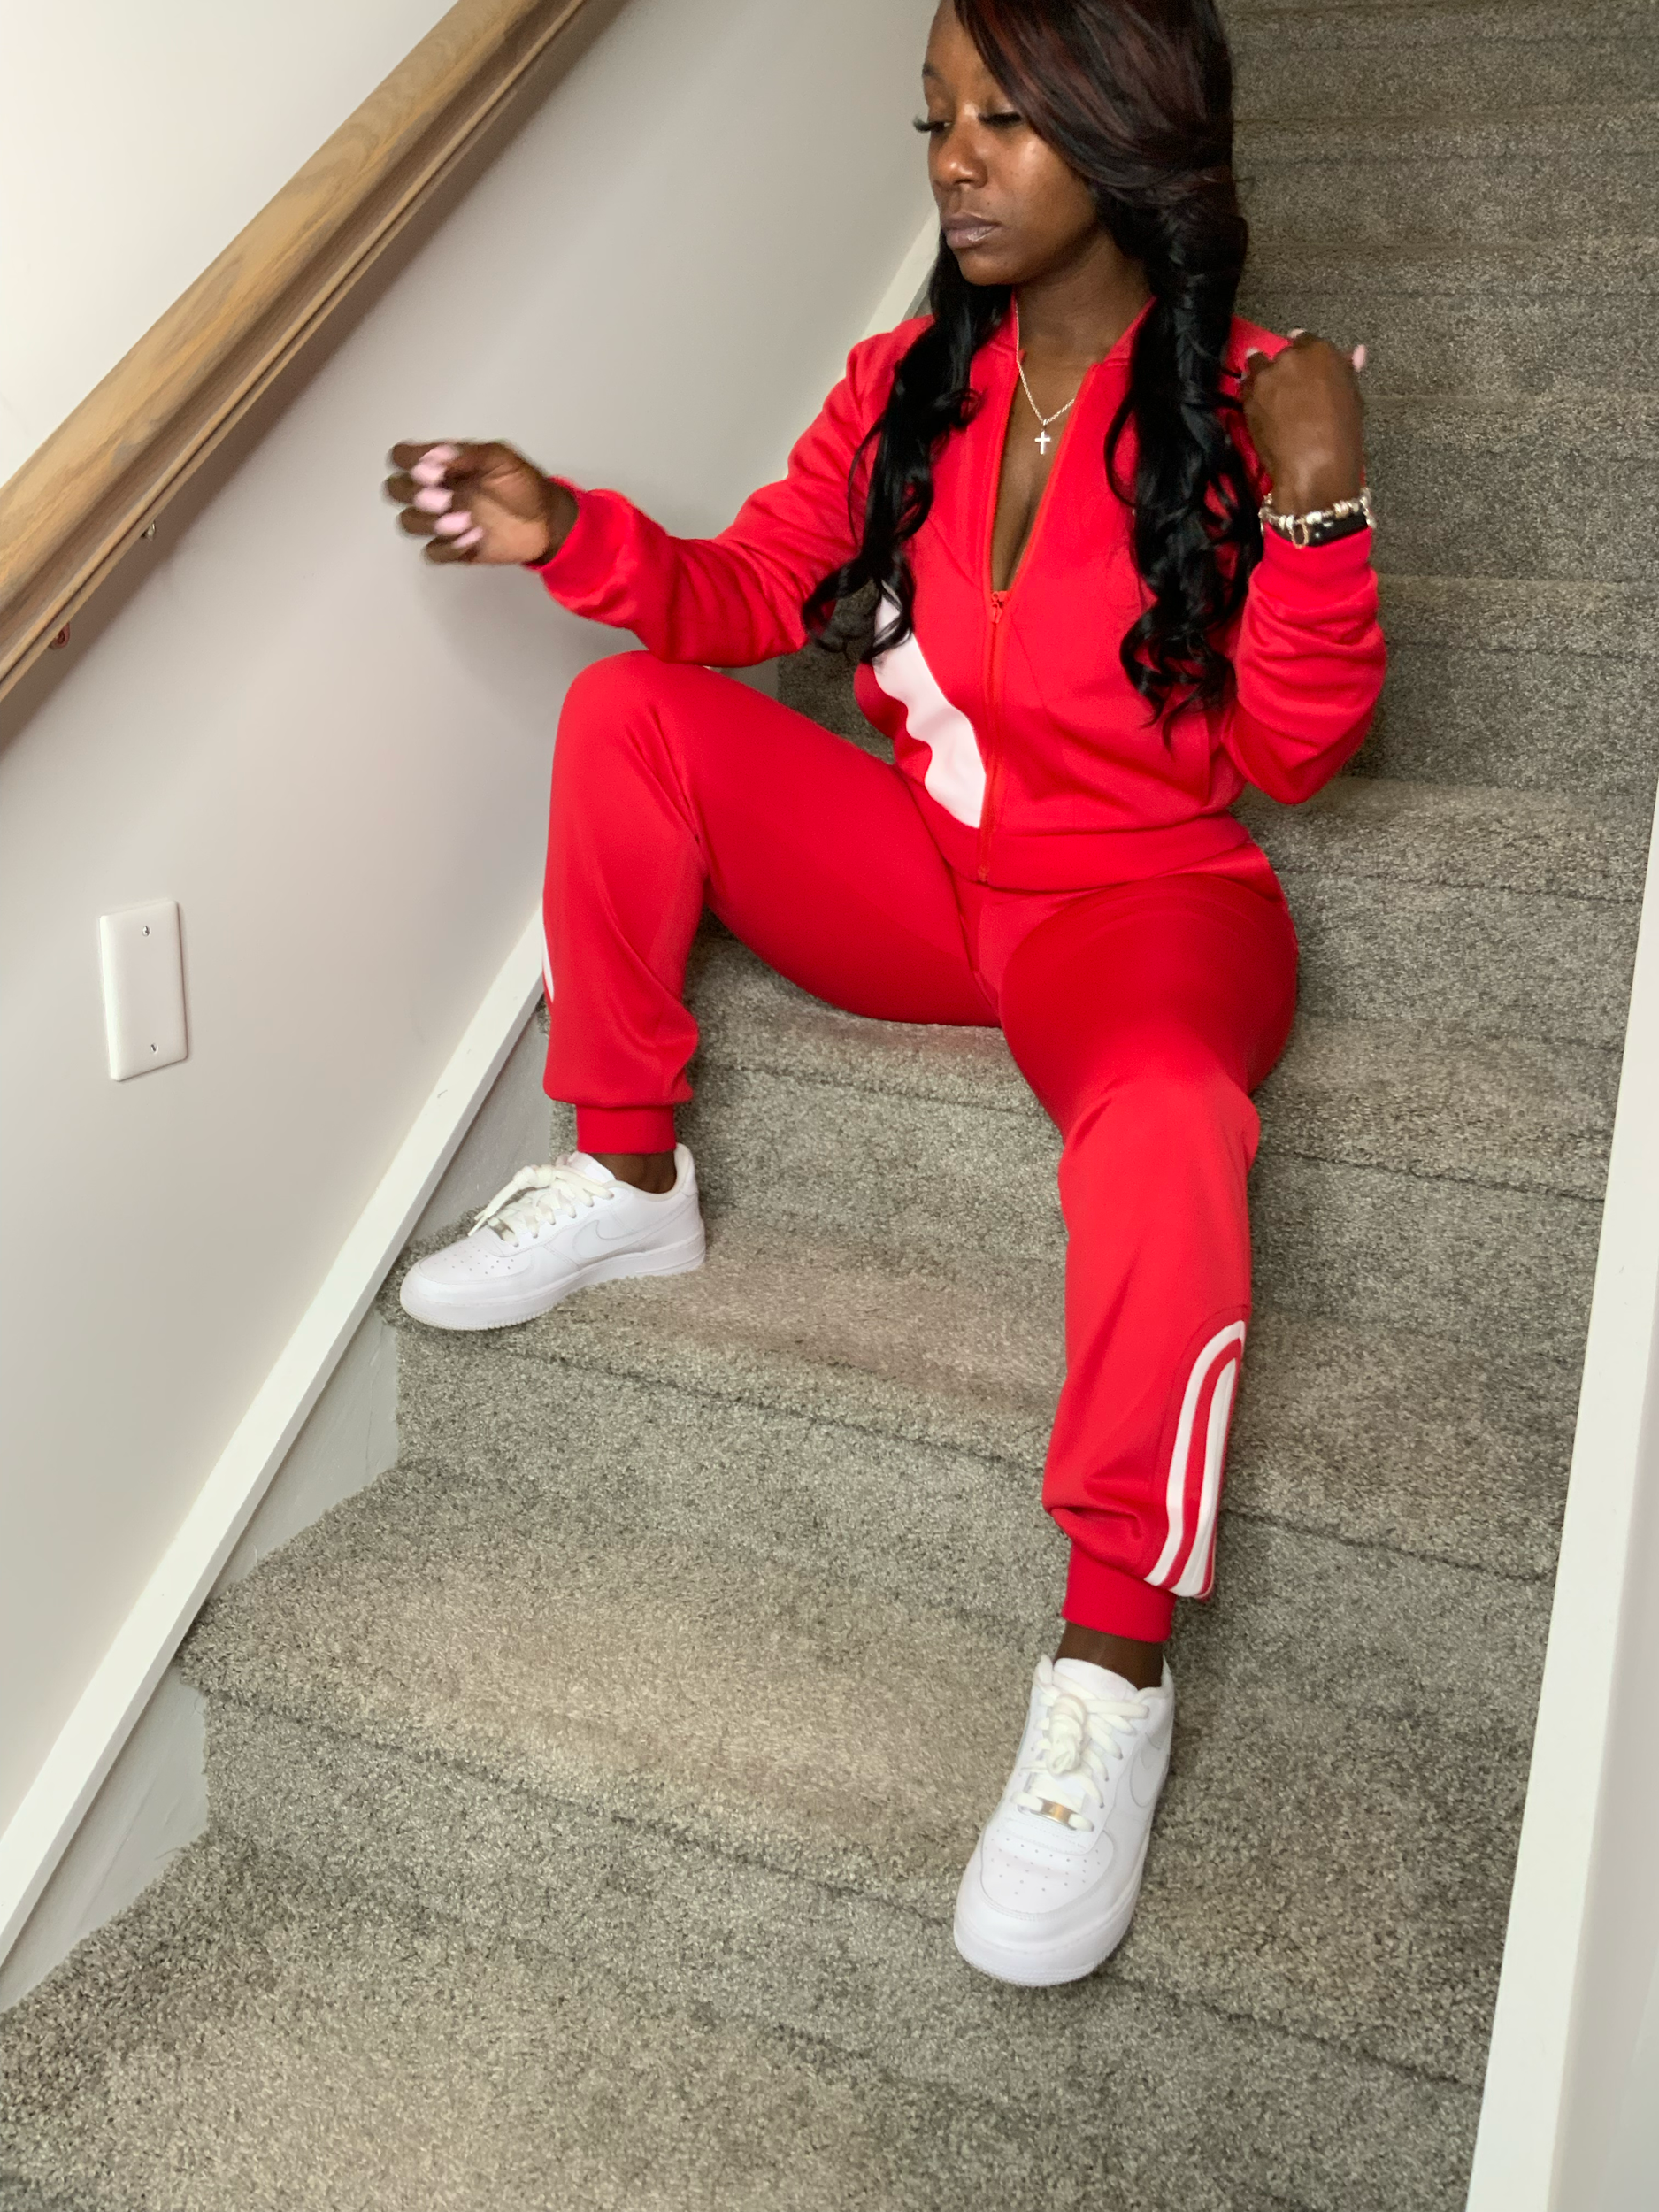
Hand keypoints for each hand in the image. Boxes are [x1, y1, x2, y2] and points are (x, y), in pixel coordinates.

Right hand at [383, 441, 577, 564]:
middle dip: (413, 493)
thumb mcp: (500, 457)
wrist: (547, 520)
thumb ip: (468, 454)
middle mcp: (435, 490)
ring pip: (407, 523)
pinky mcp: (454, 550)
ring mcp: (442, 521)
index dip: (407, 462)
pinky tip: (475, 538)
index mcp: (441, 464)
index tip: (434, 470)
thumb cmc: (522, 483)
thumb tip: (435, 457)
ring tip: (466, 520)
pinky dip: (448, 546)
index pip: (401, 456)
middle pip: (394, 490)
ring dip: (429, 521)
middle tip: (446, 498)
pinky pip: (432, 552)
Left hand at [1240, 333, 1365, 513]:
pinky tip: (1258, 403)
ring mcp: (1266, 376)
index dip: (1304, 352)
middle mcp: (1291, 357)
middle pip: (1282, 354)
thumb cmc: (1341, 434)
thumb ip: (1346, 371)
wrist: (1313, 466)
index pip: (1306, 339)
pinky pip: (1246, 386)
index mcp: (1321, 351)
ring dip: (1262, 373)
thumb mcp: (1352, 398)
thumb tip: (1355, 352)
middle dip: (1284, 366)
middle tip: (1288, 385)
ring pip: (1258, 364)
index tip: (1303, 364)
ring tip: (1267, 389)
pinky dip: (1251, 391)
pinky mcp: (1247, 397)